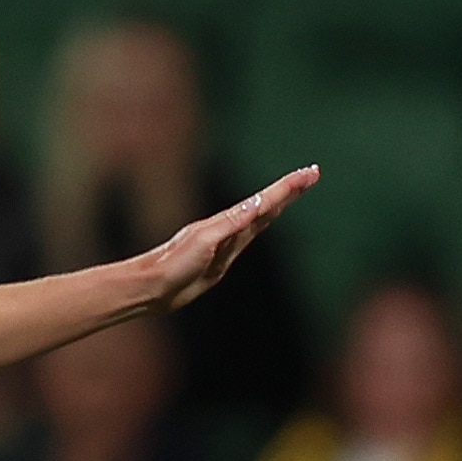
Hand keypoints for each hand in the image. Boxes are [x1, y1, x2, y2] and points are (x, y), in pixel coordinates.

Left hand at [141, 167, 317, 310]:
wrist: (150, 288)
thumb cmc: (172, 265)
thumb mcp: (204, 241)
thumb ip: (231, 223)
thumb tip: (257, 204)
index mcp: (225, 223)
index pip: (264, 201)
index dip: (287, 188)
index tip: (311, 173)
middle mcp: (227, 230)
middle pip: (265, 206)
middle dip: (289, 191)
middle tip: (311, 174)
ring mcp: (224, 245)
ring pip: (258, 219)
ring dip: (277, 204)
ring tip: (294, 190)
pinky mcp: (219, 261)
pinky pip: (247, 237)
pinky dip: (260, 225)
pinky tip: (263, 220)